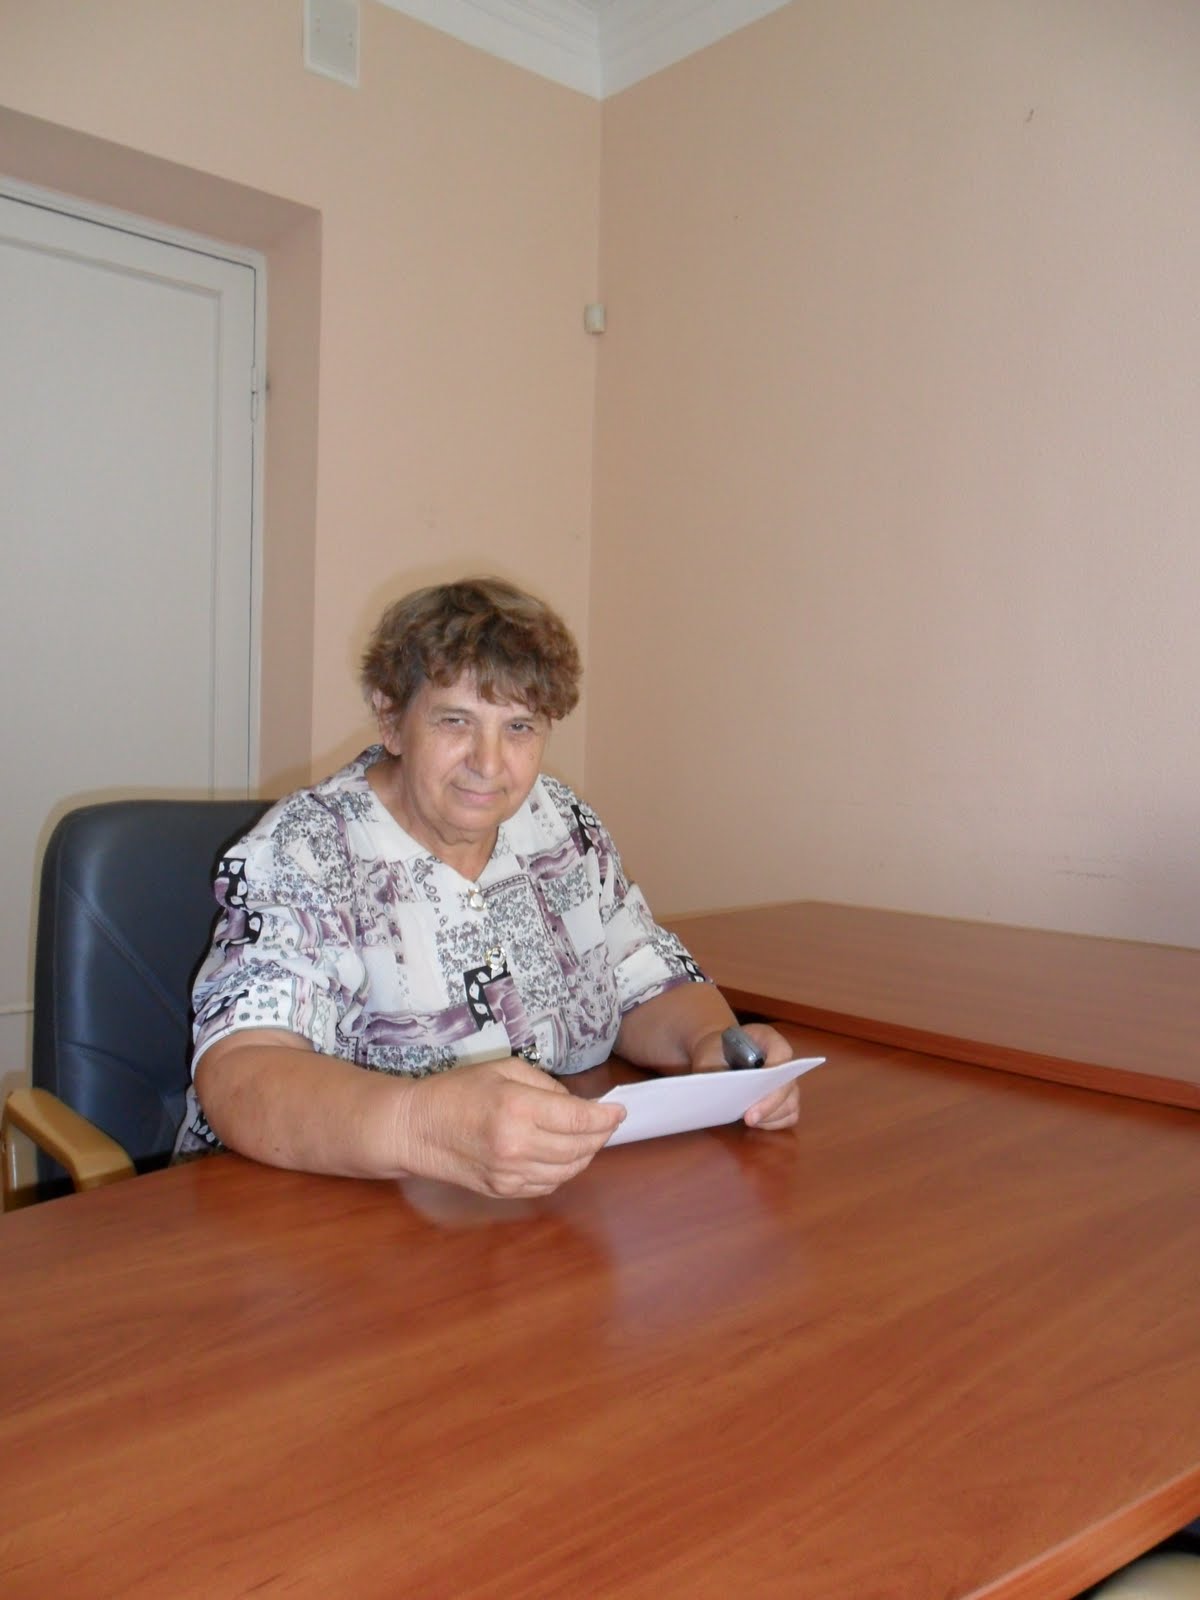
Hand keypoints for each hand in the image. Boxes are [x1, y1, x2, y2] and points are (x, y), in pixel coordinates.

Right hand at [398, 1056, 625, 1198]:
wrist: (415, 1128)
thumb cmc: (457, 1090)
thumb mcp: (503, 1069)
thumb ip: (545, 1085)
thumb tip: (575, 1105)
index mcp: (518, 1109)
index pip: (579, 1119)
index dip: (605, 1117)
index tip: (619, 1111)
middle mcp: (517, 1146)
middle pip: (580, 1148)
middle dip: (600, 1135)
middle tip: (607, 1122)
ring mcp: (510, 1174)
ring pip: (568, 1171)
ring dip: (586, 1154)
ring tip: (590, 1137)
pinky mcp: (503, 1190)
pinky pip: (548, 1184)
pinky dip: (564, 1171)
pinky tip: (565, 1155)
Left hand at [689, 1022, 799, 1131]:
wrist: (718, 1054)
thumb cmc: (715, 1051)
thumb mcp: (709, 1055)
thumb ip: (716, 1071)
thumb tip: (724, 1093)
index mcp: (768, 1039)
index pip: (782, 1054)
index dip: (773, 1072)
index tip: (754, 1088)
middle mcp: (784, 1060)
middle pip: (789, 1085)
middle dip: (770, 1104)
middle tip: (748, 1118)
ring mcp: (787, 1081)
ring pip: (791, 1104)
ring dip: (772, 1116)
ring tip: (749, 1120)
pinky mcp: (786, 1099)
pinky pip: (790, 1115)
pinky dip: (775, 1123)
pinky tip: (756, 1122)